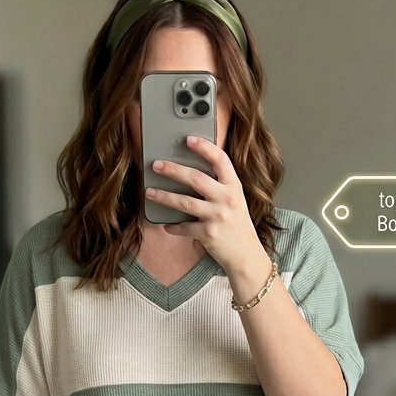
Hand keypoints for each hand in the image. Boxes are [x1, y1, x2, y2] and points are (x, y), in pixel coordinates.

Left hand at [145, 136, 261, 275]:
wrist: (246, 255)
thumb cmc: (237, 225)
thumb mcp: (235, 200)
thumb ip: (220, 185)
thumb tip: (192, 171)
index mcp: (234, 187)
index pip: (220, 160)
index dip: (204, 147)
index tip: (189, 139)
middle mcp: (227, 199)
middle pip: (196, 178)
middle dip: (173, 170)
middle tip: (157, 165)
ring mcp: (217, 217)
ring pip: (184, 202)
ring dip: (164, 196)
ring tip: (149, 191)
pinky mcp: (208, 234)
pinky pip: (184, 227)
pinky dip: (173, 226)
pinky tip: (165, 224)